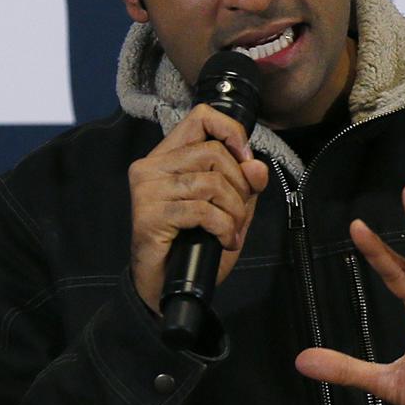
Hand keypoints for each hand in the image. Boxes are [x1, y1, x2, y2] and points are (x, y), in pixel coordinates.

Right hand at [128, 104, 269, 313]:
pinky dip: (224, 228)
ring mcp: (147, 189)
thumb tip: (256, 167)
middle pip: (213, 153)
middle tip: (239, 213)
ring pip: (211, 182)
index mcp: (168, 155)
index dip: (231, 132)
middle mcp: (152, 166)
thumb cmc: (192, 245)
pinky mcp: (149, 214)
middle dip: (239, 185)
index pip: (201, 117)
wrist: (162, 287)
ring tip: (232, 230)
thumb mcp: (228, 209)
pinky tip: (224, 241)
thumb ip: (244, 185)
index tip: (246, 161)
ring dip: (234, 211)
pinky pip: (203, 210)